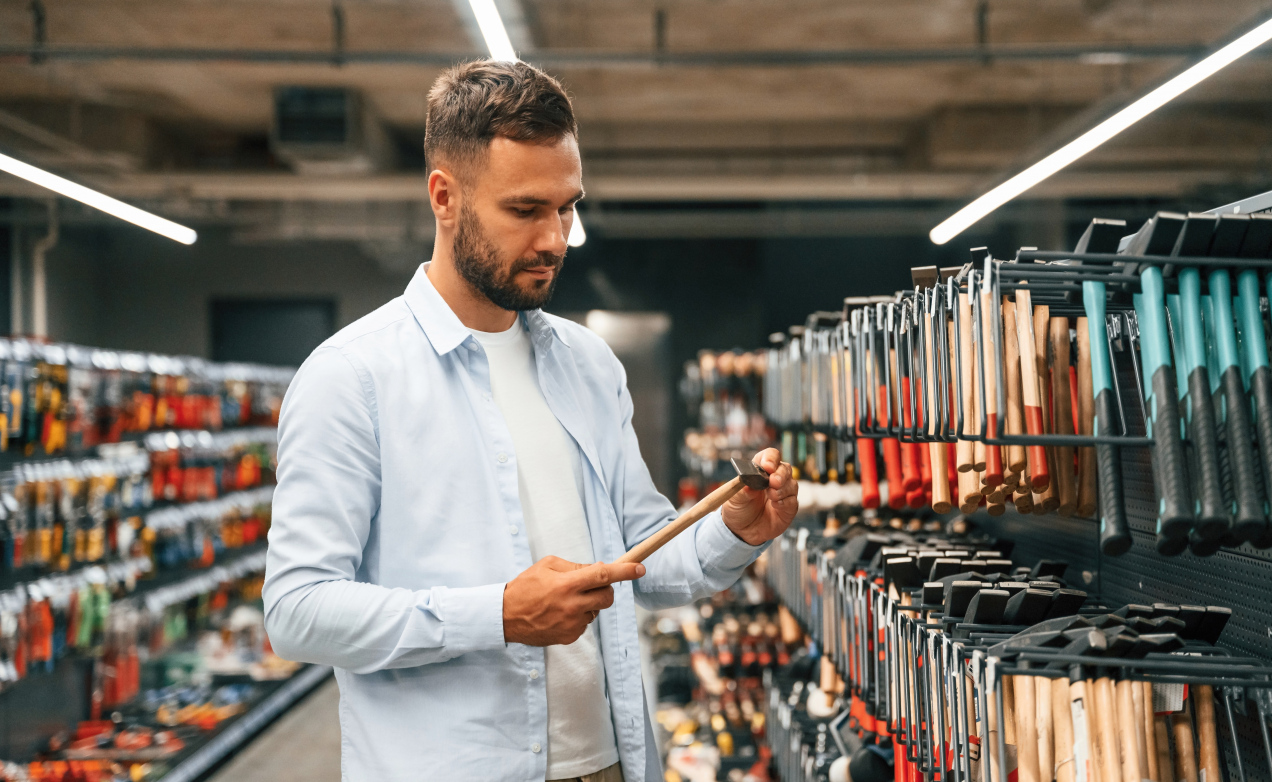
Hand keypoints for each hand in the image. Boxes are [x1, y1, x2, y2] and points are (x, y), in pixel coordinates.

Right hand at [503, 556, 645, 645]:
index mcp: (567, 584)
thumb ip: (575, 567)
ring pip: (596, 611)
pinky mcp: (569, 637)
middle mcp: (572, 605)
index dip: (624, 571)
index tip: (640, 568)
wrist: (505, 617)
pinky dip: (578, 617)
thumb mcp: (547, 566)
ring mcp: (571, 624)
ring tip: (565, 601)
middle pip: (608, 598)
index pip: (603, 575)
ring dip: (589, 604)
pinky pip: (585, 624)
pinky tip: (560, 613)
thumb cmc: (525, 587)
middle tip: (592, 585)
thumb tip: (599, 568)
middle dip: (606, 590)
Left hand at [721, 447, 797, 545]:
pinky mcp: (789, 507)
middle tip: (773, 482)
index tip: (767, 467)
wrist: (742, 531)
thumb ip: (742, 489)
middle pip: (785, 468)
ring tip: (771, 497)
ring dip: (782, 489)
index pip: (770, 456)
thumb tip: (750, 483)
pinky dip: (785, 502)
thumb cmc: (738, 509)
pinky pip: (793, 501)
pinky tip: (775, 505)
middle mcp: (774, 479)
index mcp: (760, 471)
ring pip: (792, 484)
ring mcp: (783, 493)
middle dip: (780, 474)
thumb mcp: (734, 499)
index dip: (771, 458)